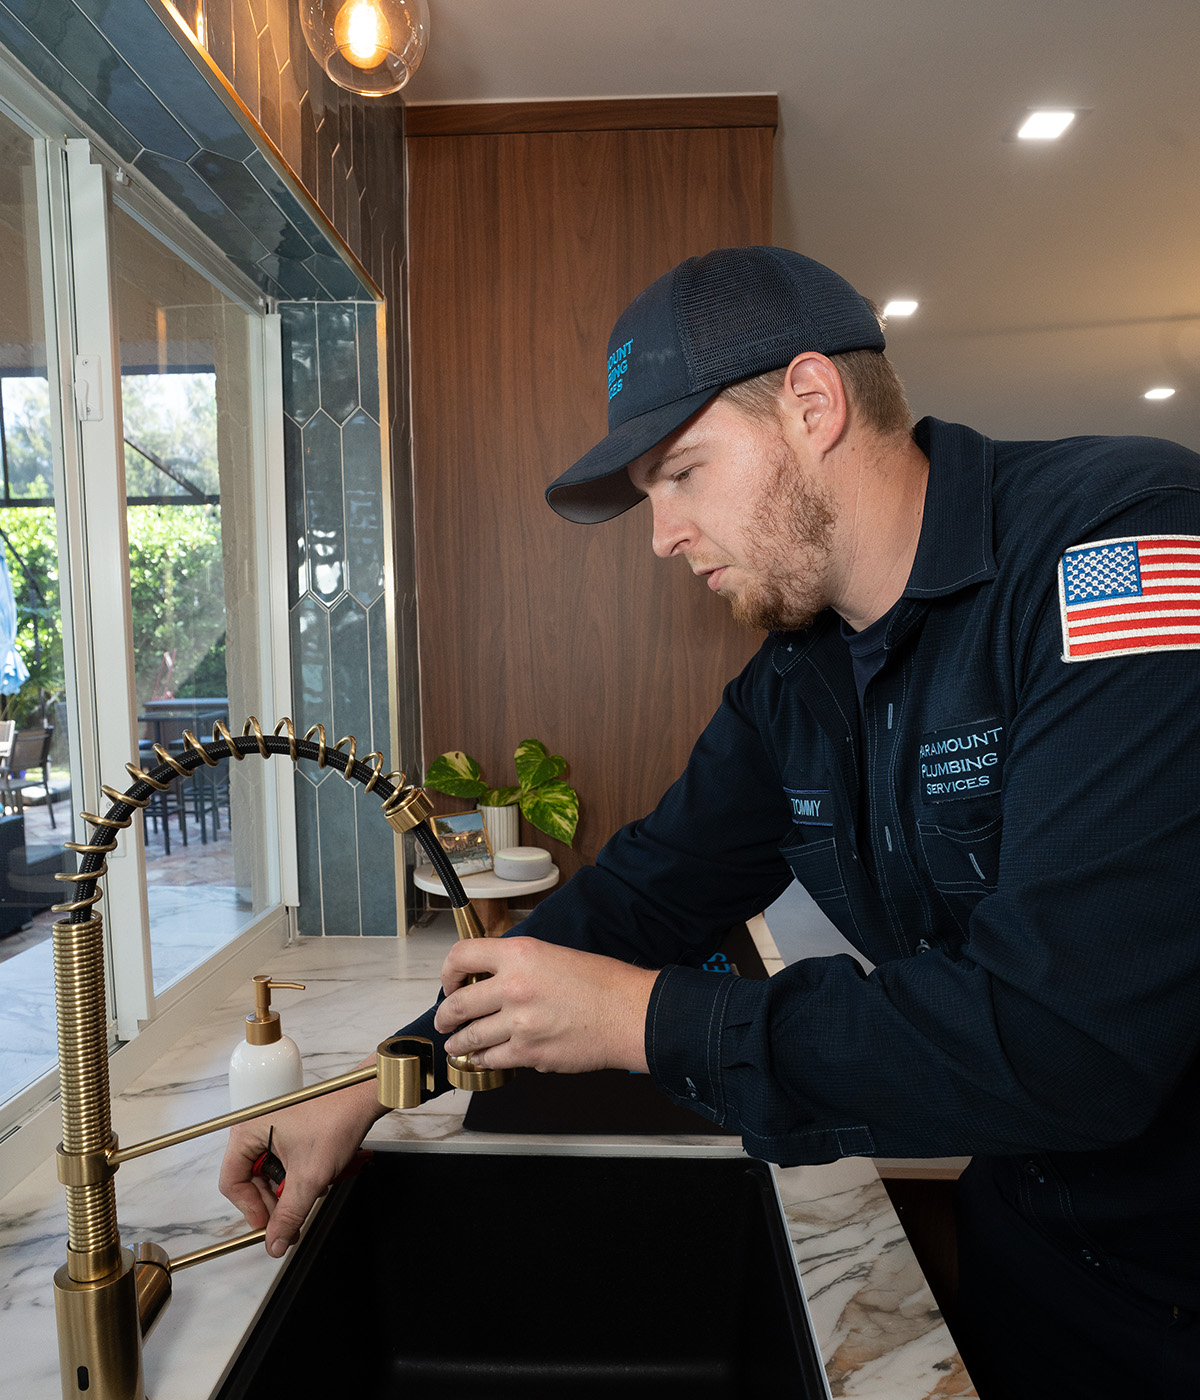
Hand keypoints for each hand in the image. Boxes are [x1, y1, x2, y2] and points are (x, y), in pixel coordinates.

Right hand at [218, 1060, 386, 1256]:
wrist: (363, 1099)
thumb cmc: (335, 1121)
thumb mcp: (308, 1177)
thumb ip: (289, 1216)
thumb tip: (274, 1243)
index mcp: (248, 1132)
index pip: (232, 1182)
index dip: (250, 1210)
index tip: (269, 1227)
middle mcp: (255, 1129)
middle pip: (250, 1181)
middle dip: (273, 1204)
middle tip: (290, 1223)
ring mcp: (272, 1130)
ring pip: (268, 1175)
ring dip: (287, 1193)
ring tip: (309, 1197)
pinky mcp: (288, 1132)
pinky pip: (282, 1164)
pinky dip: (296, 1178)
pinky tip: (314, 1182)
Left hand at [434, 936, 656, 1074]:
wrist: (628, 1013)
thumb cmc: (602, 982)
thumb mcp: (553, 954)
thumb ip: (518, 964)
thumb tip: (492, 980)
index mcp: (519, 954)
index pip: (461, 955)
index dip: (447, 971)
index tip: (449, 982)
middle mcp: (513, 986)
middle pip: (457, 1004)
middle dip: (446, 1016)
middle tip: (445, 1020)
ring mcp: (519, 1023)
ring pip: (471, 1037)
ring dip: (459, 1042)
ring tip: (456, 1044)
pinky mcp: (529, 1053)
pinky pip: (492, 1059)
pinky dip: (483, 1060)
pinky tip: (482, 1058)